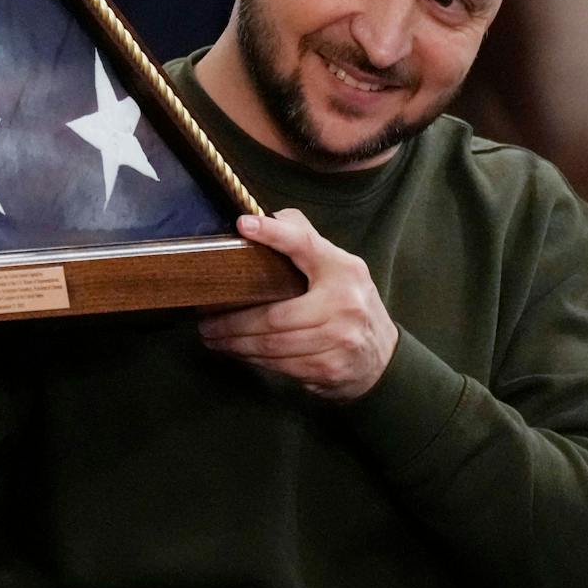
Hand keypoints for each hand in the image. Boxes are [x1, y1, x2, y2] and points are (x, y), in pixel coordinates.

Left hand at [197, 210, 398, 401]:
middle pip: (274, 316)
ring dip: (237, 344)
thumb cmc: (347, 303)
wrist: (381, 356)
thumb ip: (304, 240)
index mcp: (342, 269)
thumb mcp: (336, 267)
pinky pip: (281, 365)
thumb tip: (261, 219)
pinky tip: (240, 353)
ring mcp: (340, 339)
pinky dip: (255, 360)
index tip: (243, 225)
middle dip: (232, 323)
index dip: (273, 234)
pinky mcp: (330, 368)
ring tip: (215, 338)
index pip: (304, 244)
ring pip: (273, 345)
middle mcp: (344, 303)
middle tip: (206, 323)